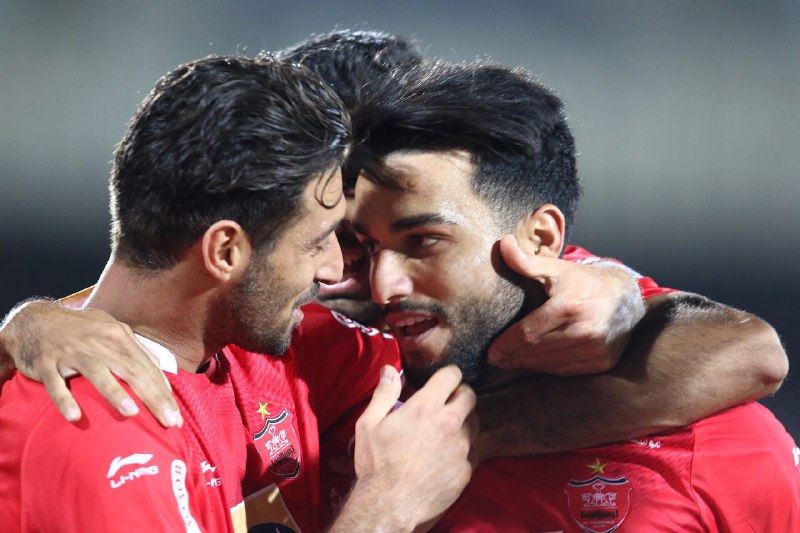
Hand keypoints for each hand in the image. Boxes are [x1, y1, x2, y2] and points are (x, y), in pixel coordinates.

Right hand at [0, 300, 180, 426]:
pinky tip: (75, 416)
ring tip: (132, 412)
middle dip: (152, 397)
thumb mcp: (112, 331)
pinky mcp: (47, 363)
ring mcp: (72, 352)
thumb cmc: (81, 331)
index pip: (147, 367)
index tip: (176, 415)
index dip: (163, 391)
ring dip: (115, 393)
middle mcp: (99, 342)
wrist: (34, 321)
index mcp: (118, 336)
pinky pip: (56, 384)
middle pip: (131, 371)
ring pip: (97, 374)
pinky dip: (64, 400)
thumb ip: (136, 351)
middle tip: (168, 421)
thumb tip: (163, 372)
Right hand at [334, 365, 476, 530]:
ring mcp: (461, 448)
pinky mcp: (466, 470)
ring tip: (446, 429)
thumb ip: (384, 393)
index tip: (443, 380)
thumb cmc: (377, 465)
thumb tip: (390, 370)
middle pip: (470, 395)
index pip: (451, 375)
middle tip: (447, 402)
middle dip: (460, 394)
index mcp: (425, 407)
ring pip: (474, 422)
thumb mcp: (369, 424)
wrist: (389, 506)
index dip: (448, 374)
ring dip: (464, 421)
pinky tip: (447, 455)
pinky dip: (463, 449)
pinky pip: (472, 451)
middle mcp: (449, 423)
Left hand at [488, 235, 644, 374]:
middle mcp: (583, 330)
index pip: (528, 332)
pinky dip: (547, 369)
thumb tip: (503, 244)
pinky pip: (566, 371)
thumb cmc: (586, 282)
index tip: (490, 353)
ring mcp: (595, 349)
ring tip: (509, 364)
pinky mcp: (602, 362)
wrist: (627, 297)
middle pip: (536, 351)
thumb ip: (526, 262)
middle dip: (512, 357)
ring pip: (550, 364)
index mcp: (568, 306)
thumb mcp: (557, 268)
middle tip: (494, 360)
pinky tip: (534, 365)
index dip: (506, 344)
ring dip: (527, 366)